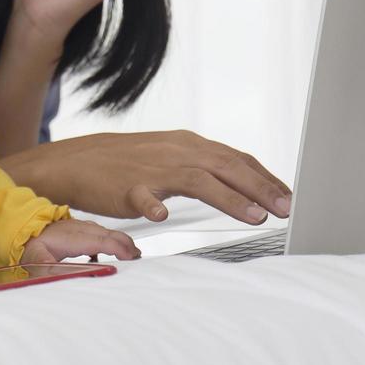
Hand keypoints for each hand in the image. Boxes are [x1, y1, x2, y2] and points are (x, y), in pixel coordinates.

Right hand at [0, 131, 292, 224]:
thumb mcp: (169, 157)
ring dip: (230, 198)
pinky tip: (161, 215)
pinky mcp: (126, 188)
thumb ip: (202, 167)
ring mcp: (151, 169)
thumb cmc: (124, 165)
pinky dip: (154, 204)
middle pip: (227, 166)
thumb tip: (242, 182)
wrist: (76, 162)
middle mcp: (176, 152)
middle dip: (261, 188)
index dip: (265, 177)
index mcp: (188, 145)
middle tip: (286, 209)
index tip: (289, 197)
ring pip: (198, 180)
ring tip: (255, 218)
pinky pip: (143, 196)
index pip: (236, 159)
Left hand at [21, 218, 139, 262]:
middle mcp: (77, 229)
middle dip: (125, 245)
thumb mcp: (35, 261)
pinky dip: (111, 241)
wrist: (21, 229)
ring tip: (133, 255)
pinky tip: (116, 251)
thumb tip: (69, 275)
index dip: (117, 247)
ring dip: (121, 242)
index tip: (130, 257)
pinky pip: (100, 234)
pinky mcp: (80, 230)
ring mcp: (80, 227)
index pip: (99, 241)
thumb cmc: (30, 247)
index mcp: (69, 237)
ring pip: (106, 232)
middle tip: (138, 259)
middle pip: (107, 234)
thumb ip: (51, 268)